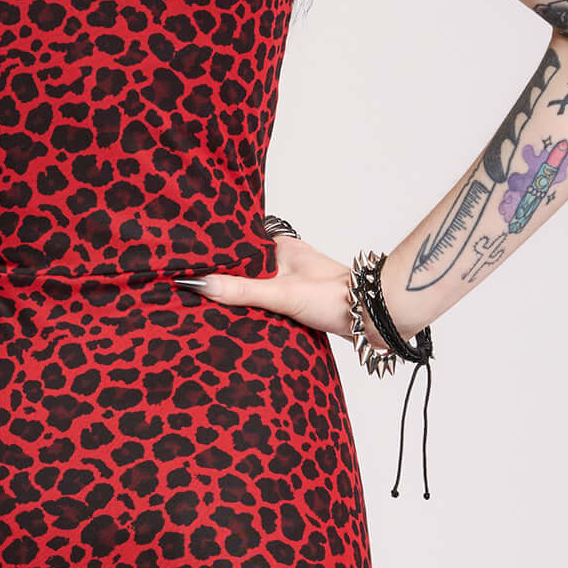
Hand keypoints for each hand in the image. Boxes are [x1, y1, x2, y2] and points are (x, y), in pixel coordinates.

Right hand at [190, 234, 352, 339]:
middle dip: (228, 281)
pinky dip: (261, 311)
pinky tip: (250, 321)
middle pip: (248, 269)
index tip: (192, 267)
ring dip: (246, 298)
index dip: (217, 257)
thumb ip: (241, 290)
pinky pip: (272, 303)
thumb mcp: (281, 293)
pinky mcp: (303, 302)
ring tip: (218, 307)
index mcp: (282, 247)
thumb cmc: (337, 297)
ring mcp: (296, 281)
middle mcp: (289, 261)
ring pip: (260, 288)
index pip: (240, 246)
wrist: (374, 318)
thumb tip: (202, 284)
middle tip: (200, 291)